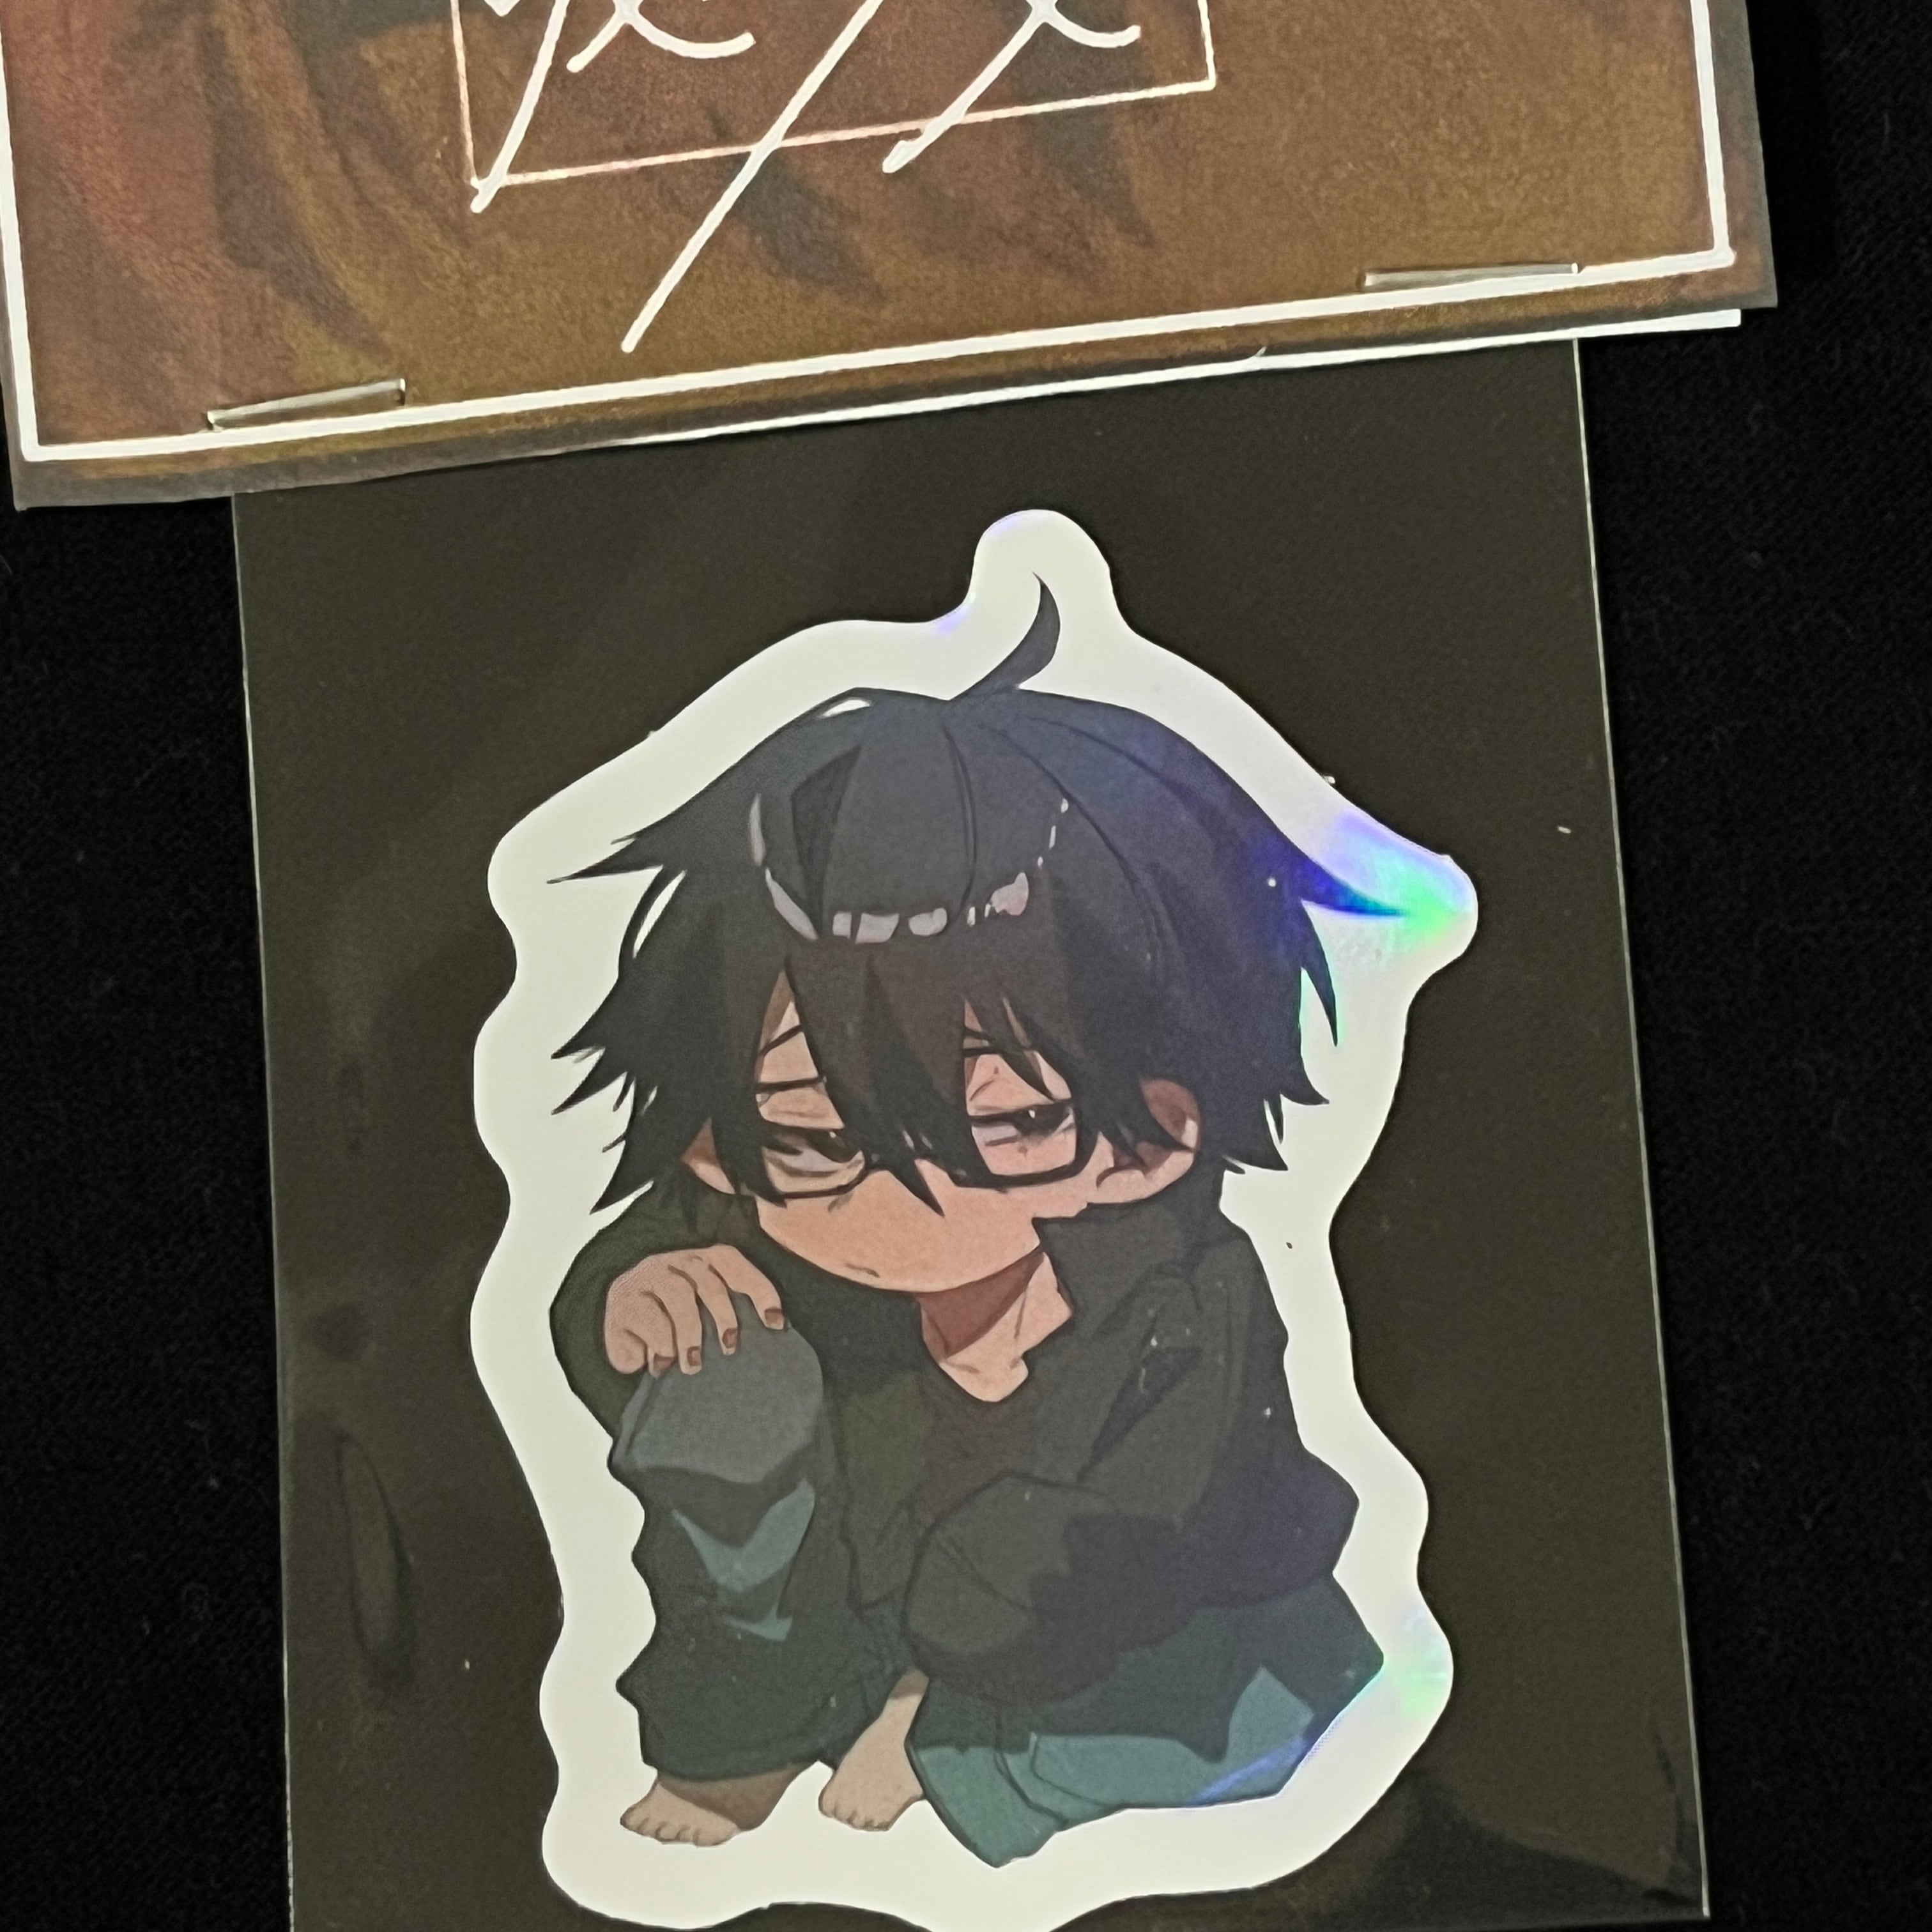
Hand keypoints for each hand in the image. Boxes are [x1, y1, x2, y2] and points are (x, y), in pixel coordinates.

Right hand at [604, 1245, 784, 1376]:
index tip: (776, 1323)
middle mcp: (677, 1263)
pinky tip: (662, 1365)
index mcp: (703, 1260)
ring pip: (680, 1299)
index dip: (760, 1290)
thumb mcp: (704, 1307)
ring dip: (690, 1335)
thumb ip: (733, 1309)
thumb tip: (772, 1330)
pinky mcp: (624, 1301)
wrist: (623, 1316)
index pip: (735, 1265)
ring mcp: (649, 1278)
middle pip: (709, 1284)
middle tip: (730, 1347)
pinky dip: (659, 1345)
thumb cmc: (674, 1314)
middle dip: (724, 1316)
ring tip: (693, 1366)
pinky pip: (647, 1319)